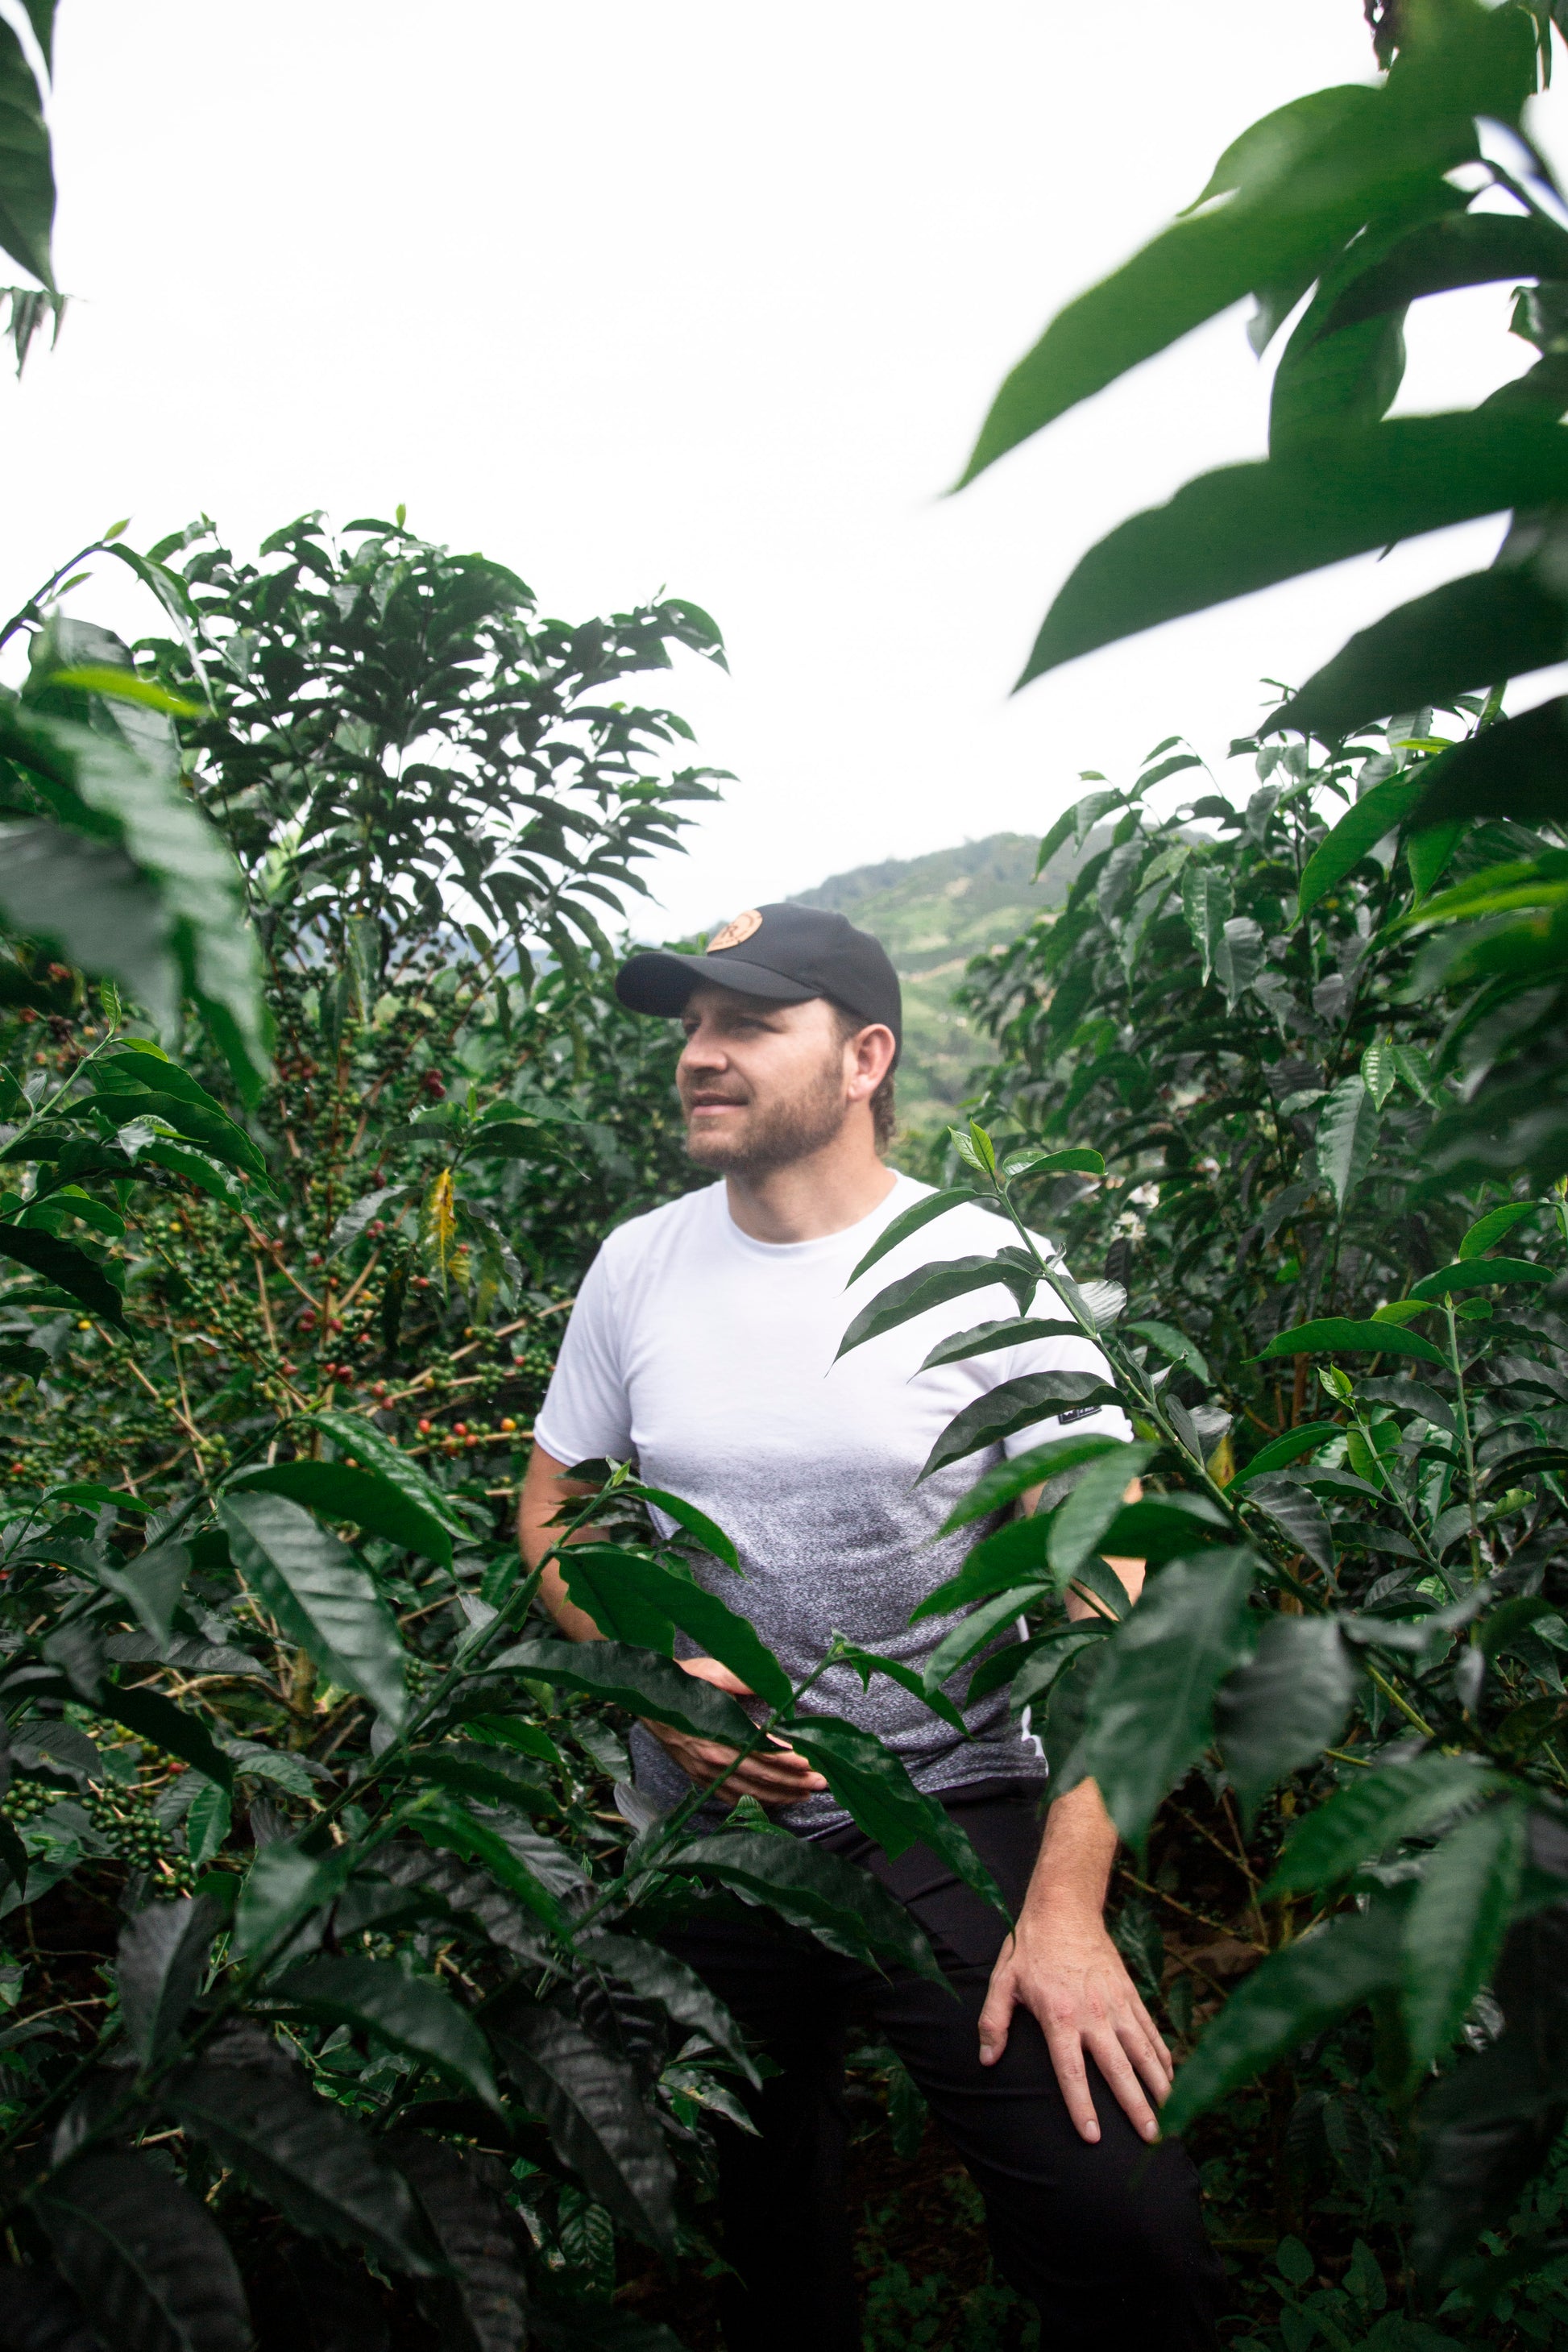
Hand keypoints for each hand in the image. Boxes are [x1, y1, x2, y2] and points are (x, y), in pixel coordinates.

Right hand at [640, 1657, 826, 1807]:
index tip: (815, 1758)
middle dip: (796, 1780)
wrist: (643, 1697)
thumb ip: (743, 1680)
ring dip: (782, 1794)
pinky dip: (755, 1802)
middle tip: (823, 1780)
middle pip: (763, 1776)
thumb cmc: (681, 1682)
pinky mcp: (698, 1778)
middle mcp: (714, 1759)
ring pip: (750, 1791)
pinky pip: (731, 1797)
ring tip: (808, 1793)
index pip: (766, 1752)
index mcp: (720, 1732)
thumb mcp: (712, 1671)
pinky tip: (774, 1801)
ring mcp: (705, 1773)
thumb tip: (775, 1686)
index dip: (792, 1758)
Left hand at [977, 1902, 1172, 2144]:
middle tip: (1151, 2139)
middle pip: (1118, 2070)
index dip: (1082, 2106)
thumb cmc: (1030, 1946)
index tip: (1093, 2137)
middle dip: (1135, 2107)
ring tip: (1171, 2116)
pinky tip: (1171, 2077)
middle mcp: (1093, 2015)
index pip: (1071, 2072)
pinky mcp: (1130, 1993)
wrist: (1065, 1907)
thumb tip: (987, 2059)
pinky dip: (1163, 2055)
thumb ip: (994, 2021)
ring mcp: (1116, 2005)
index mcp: (1059, 2017)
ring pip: (1143, 2053)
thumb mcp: (1003, 1980)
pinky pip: (1150, 2031)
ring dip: (1158, 2086)